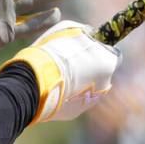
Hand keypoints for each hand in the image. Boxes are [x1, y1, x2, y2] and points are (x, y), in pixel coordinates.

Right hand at [3, 20, 120, 121]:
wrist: (32, 83)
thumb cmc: (52, 53)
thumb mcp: (69, 30)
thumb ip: (85, 32)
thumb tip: (89, 34)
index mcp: (108, 62)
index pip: (112, 53)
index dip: (98, 49)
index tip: (85, 48)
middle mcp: (104, 84)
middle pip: (100, 73)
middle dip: (87, 67)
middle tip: (67, 63)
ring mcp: (89, 102)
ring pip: (86, 89)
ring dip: (77, 82)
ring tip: (56, 77)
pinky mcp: (74, 113)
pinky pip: (73, 101)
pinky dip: (66, 95)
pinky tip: (52, 89)